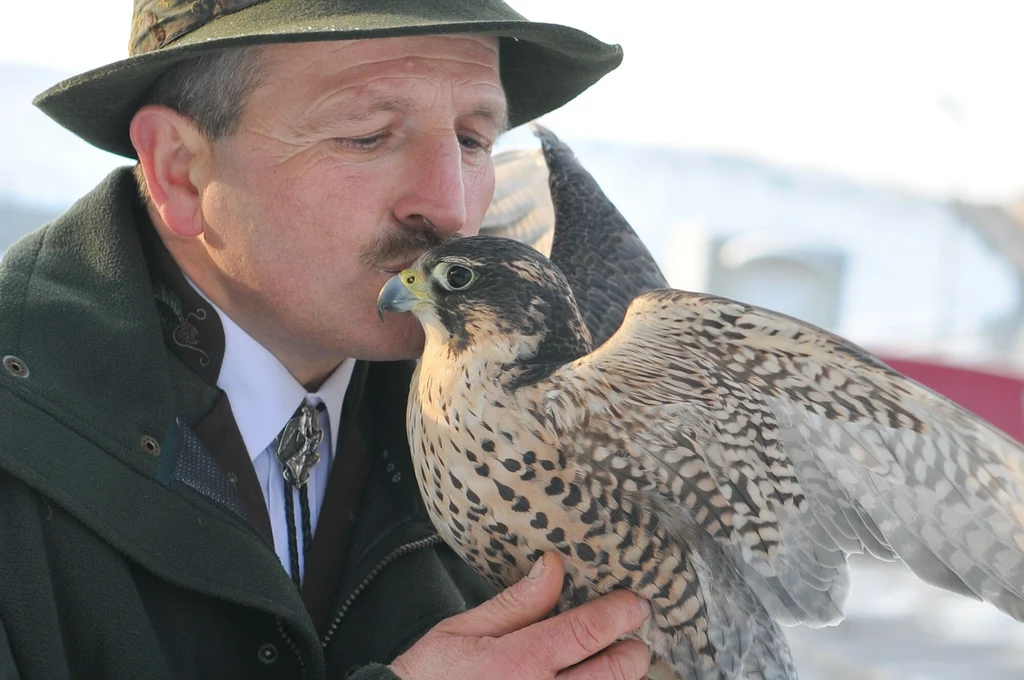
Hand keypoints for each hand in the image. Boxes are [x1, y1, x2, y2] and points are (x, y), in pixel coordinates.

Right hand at [388, 552, 651, 678]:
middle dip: (633, 653)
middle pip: (614, 674)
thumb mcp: (464, 628)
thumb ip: (517, 602)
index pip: (587, 632)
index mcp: (520, 662)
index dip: (619, 614)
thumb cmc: (432, 674)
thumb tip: (553, 566)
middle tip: (632, 637)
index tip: (636, 603)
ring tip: (612, 663)